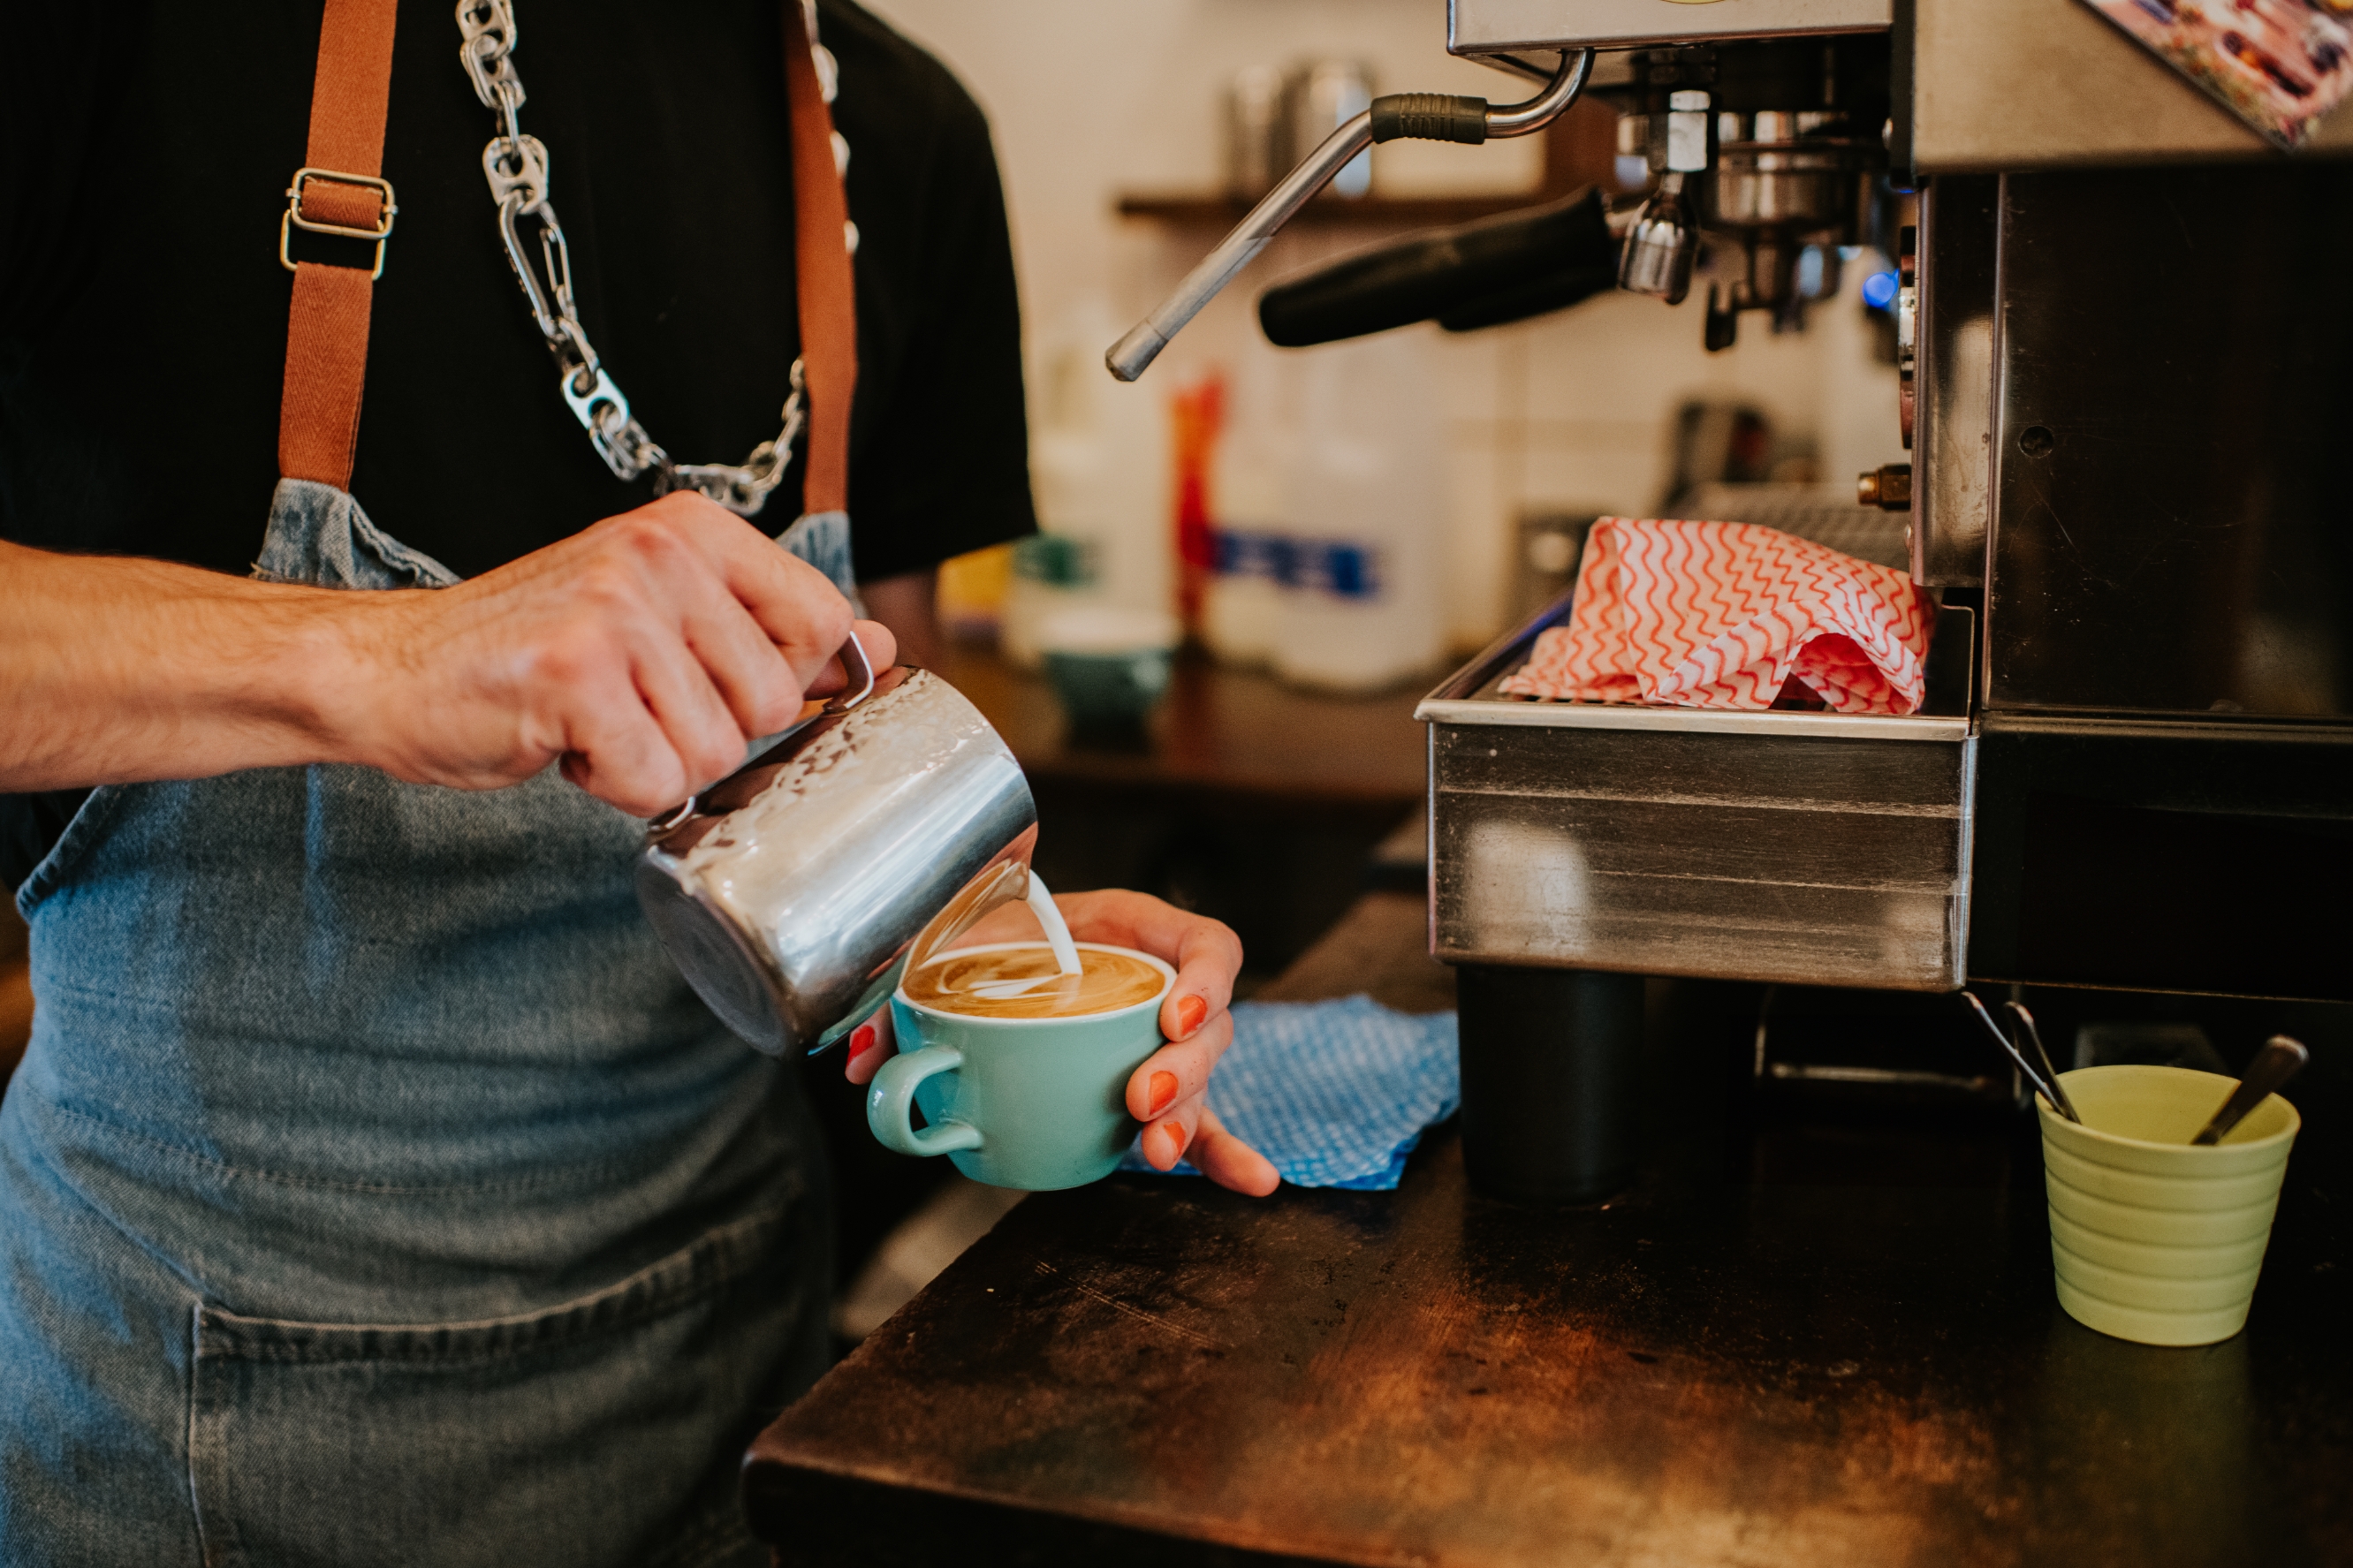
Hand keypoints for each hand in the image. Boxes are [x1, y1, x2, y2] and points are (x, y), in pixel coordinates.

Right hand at [337, 491, 893, 815]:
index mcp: (694, 531)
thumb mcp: (663, 615)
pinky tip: (567, 742)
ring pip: (716, 752)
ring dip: (654, 761)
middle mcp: (661, 555)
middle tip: (632, 704)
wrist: (392, 669)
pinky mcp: (576, 674)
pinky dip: (612, 785)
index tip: (715, 685)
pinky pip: (655, 780)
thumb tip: (878, 648)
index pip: (821, 621)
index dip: (785, 681)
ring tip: (594, 719)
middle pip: (772, 702)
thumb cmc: (533, 651)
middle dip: (708, 731)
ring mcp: (617, 610)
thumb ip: (769, 628)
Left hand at [846, 888, 1279, 1196]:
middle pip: (1209, 1024)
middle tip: (1139, 1097)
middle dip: (1185, 1068)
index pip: (1205, 943)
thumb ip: (905, 991)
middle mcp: (1158, 983)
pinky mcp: (1148, 1091)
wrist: (971, 950)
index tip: (1174, 1014)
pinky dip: (1223, 1154)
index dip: (1206, 977)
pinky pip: (1197, 1122)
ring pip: (1201, 1079)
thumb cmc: (976, 934)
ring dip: (1191, 1118)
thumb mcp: (947, 941)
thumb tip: (864, 1060)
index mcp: (1130, 929)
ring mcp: (1157, 1041)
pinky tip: (1253, 1184)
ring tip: (1156, 1149)